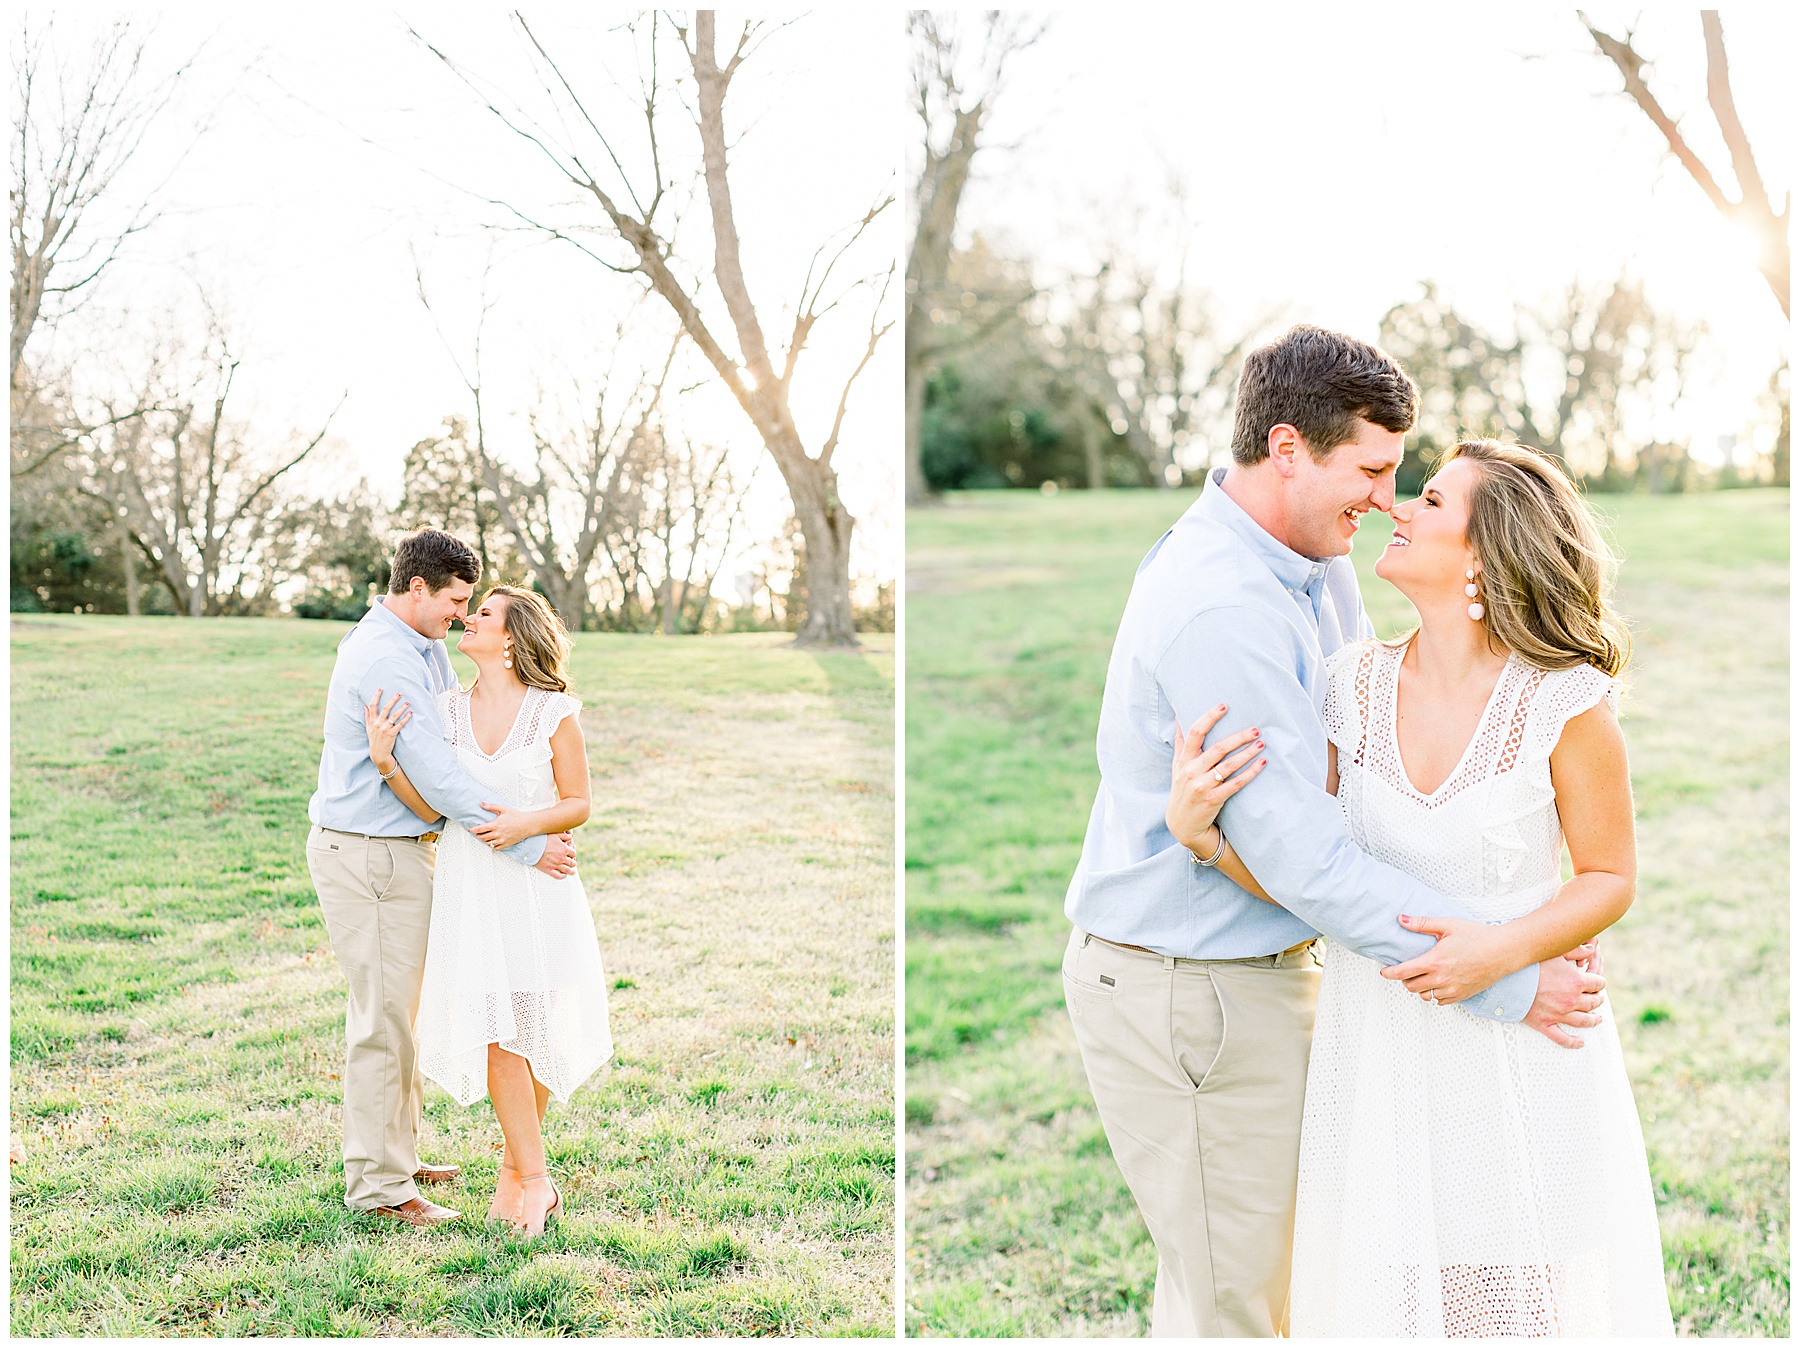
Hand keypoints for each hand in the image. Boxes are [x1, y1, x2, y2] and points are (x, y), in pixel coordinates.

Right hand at [364, 689, 411, 767]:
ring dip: (402, 708)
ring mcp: (385, 729)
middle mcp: (378, 723)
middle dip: (393, 700)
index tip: (380, 689)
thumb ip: (367, 717)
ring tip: (408, 703)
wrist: (378, 753)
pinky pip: (400, 724)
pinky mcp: (392, 734)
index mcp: (372, 721)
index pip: (372, 706)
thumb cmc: (374, 739)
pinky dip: (405, 718)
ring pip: (394, 716)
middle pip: (385, 708)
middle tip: (399, 693)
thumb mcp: (368, 728)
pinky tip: (410, 713)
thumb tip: (365, 706)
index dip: (376, 696)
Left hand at [471, 802, 535, 851]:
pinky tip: (492, 841)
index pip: (480, 829)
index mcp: (495, 825)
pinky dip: (492, 845)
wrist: (528, 824)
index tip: (470, 830)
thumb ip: (491, 807)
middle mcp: (498, 834)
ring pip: (488, 843)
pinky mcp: (506, 844)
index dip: (473, 830)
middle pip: (482, 837)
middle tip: (478, 833)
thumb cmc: (517, 816)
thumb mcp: (503, 809)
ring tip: (485, 837)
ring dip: (484, 840)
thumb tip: (482, 804)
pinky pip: (495, 848)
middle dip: (478, 835)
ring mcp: (502, 840)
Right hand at [533, 831, 576, 878]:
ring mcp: (555, 865)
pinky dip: (562, 877)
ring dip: (571, 872)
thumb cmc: (542, 839)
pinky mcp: (548, 870)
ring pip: (567, 870)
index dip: (573, 854)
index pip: (573, 854)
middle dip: (573, 863)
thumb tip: (571, 837)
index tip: (572, 855)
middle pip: (572, 863)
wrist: (531, 845)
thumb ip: (564, 835)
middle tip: (573, 863)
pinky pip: (558, 876)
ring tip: (572, 872)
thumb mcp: (555, 834)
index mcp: (564, 849)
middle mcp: (561, 858)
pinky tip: (564, 876)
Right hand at [1166, 702, 1265, 852]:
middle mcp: (1191, 771)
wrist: (1182, 825)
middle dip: (1238, 737)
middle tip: (1255, 729)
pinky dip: (1250, 773)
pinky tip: (1261, 764)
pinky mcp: (1214, 799)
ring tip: (1261, 744)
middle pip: (1217, 749)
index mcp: (1183, 760)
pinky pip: (1236, 784)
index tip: (1224, 705)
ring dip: (1246, 753)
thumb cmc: (1182, 790)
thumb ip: (1180, 743)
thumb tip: (1179, 717)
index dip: (1209, 718)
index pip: (1194, 733)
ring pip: (1228, 766)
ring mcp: (1203, 786)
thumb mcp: (1177, 767)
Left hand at [1380, 913, 1521, 1004]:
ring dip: (1420, 988)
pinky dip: (1435, 994)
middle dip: (1405, 979)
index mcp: (1435, 961)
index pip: (1403, 973)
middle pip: (1411, 987)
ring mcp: (1453, 990)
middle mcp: (1442, 979)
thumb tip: (1401, 919)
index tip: (1384, 971)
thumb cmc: (1478, 936)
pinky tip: (1438, 983)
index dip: (1389, 973)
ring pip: (1425, 996)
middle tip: (1407, 970)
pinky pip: (1441, 1001)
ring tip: (1424, 976)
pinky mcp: (1463, 996)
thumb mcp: (1448, 925)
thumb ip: (1422, 924)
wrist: (1504, 951)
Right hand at [1520, 949, 1606, 1048]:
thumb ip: (1574, 949)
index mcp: (1575, 981)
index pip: (1598, 984)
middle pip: (1593, 1002)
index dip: (1599, 982)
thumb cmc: (1527, 963)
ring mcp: (1558, 1014)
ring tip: (1597, 1019)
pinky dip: (1573, 1042)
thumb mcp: (1552, 951)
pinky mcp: (1545, 1024)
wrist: (1503, 980)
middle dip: (1597, 999)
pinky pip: (1562, 1038)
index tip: (1597, 982)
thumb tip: (1591, 949)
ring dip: (1594, 1020)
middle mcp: (1571, 1000)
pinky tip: (1580, 1043)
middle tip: (1597, 998)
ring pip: (1584, 1021)